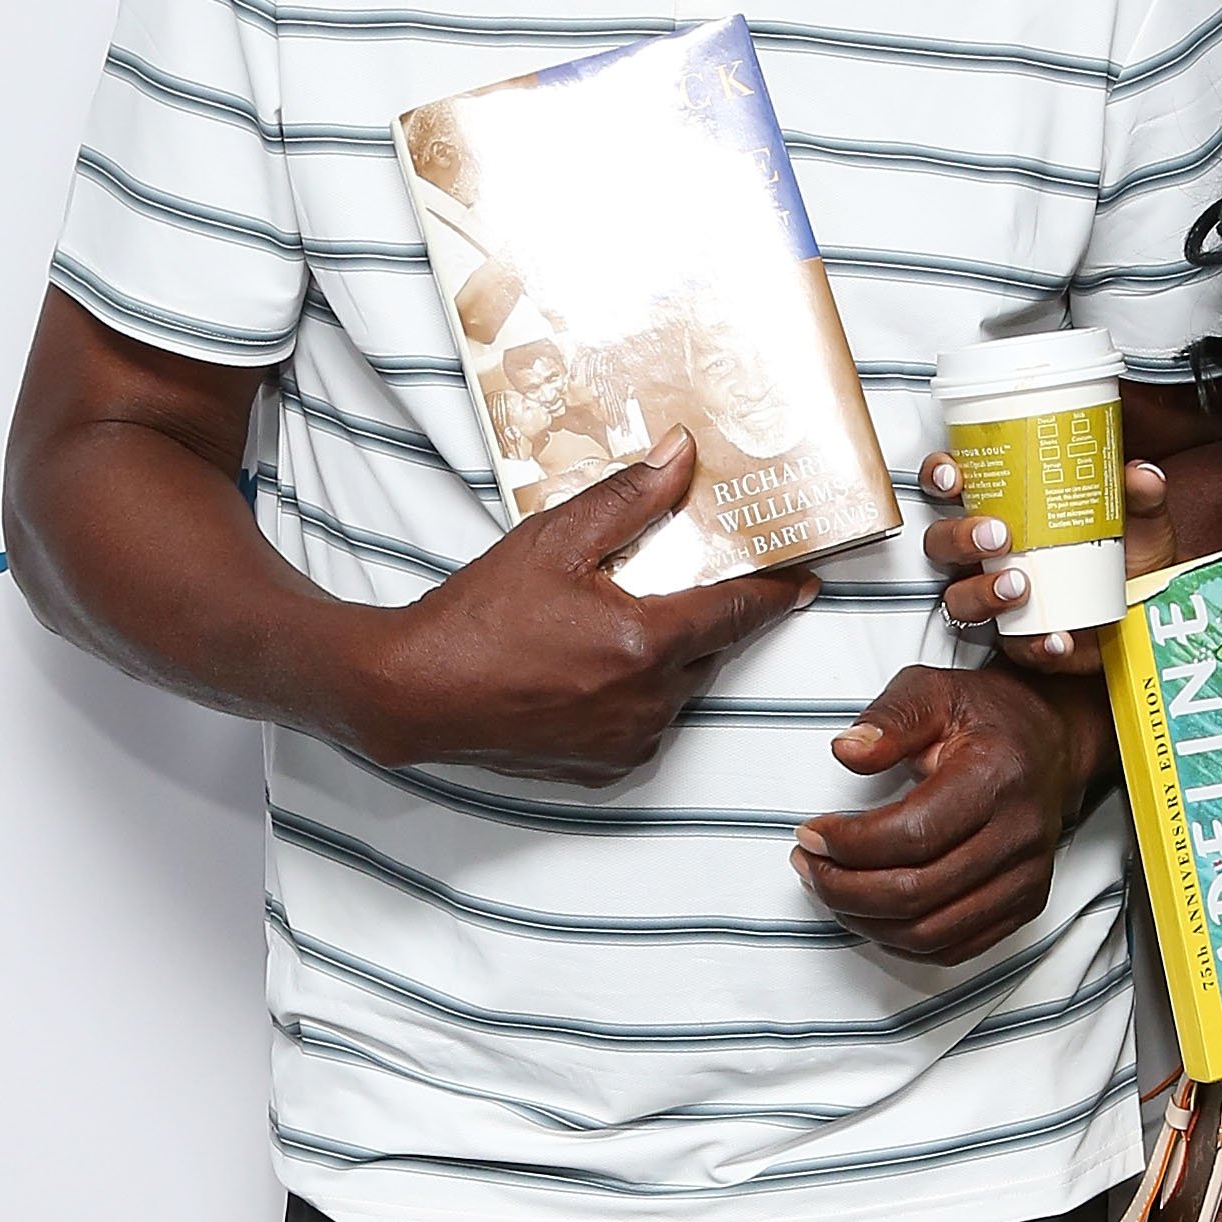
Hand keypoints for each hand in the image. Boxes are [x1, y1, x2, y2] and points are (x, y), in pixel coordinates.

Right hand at [367, 430, 811, 780]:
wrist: (414, 692)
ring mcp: (627, 741)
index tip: (808, 581)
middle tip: (686, 583)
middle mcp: (648, 701)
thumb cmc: (478, 615)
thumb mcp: (553, 539)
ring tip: (621, 623)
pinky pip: (646, 723)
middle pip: (708, 650)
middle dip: (704, 617)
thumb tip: (682, 454)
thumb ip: (628, 498)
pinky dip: (637, 694)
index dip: (776, 593)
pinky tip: (595, 667)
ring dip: (666, 657)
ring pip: (678, 688)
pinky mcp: (604, 768)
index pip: (736, 612)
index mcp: (645, 643)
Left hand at [793, 660, 1101, 960]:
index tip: (810, 832)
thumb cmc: (985, 716)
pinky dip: (900, 940)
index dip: (849, 844)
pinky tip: (870, 910)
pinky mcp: (1025, 904)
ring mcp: (1027, 877)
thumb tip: (846, 751)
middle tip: (808, 863)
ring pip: (930, 932)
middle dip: (843, 887)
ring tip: (829, 886)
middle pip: (915, 893)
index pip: (912, 835)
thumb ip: (889, 719)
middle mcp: (1019, 835)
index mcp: (996, 778)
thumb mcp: (933, 692)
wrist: (1052, 743)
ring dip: (864, 919)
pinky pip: (954, 948)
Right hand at [918, 450, 1178, 672]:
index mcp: (1007, 511)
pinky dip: (1034, 645)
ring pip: (959, 599)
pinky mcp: (1020, 641)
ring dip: (982, 592)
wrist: (1148, 612)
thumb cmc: (1126, 556)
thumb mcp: (1138, 520)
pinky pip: (1014, 647)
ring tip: (1020, 586)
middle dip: (958, 537)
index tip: (953, 477)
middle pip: (941, 544)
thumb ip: (1140, 494)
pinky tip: (1057, 638)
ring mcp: (998, 600)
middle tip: (997, 536)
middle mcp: (991, 556)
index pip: (952, 488)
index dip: (940, 478)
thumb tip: (1142, 474)